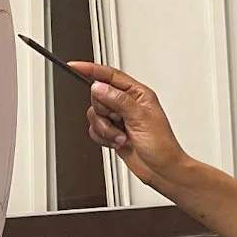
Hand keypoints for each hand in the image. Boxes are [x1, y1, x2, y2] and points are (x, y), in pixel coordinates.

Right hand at [69, 62, 186, 187]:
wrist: (162, 170)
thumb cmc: (162, 146)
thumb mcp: (140, 118)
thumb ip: (118, 100)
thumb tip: (98, 87)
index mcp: (138, 94)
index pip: (110, 75)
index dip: (91, 70)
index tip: (75, 66)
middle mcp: (127, 104)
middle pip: (98, 96)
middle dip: (104, 112)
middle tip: (118, 120)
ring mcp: (119, 119)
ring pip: (94, 115)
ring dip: (106, 129)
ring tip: (122, 137)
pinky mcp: (113, 132)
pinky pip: (94, 130)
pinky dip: (103, 138)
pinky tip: (118, 142)